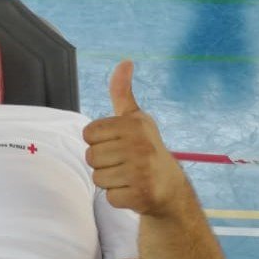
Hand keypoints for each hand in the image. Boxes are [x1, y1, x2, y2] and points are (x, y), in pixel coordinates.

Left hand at [82, 61, 186, 216]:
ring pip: (97, 178)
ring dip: (109, 180)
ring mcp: (141, 171)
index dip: (98, 141)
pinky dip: (118, 197)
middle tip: (123, 163)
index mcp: (134, 124)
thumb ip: (122, 93)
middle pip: (90, 156)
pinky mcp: (140, 195)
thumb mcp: (135, 119)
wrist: (169, 186)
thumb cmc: (145, 148)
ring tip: (128, 176)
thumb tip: (124, 61)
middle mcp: (139, 145)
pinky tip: (133, 189)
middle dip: (102, 163)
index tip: (116, 144)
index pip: (89, 133)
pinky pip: (109, 197)